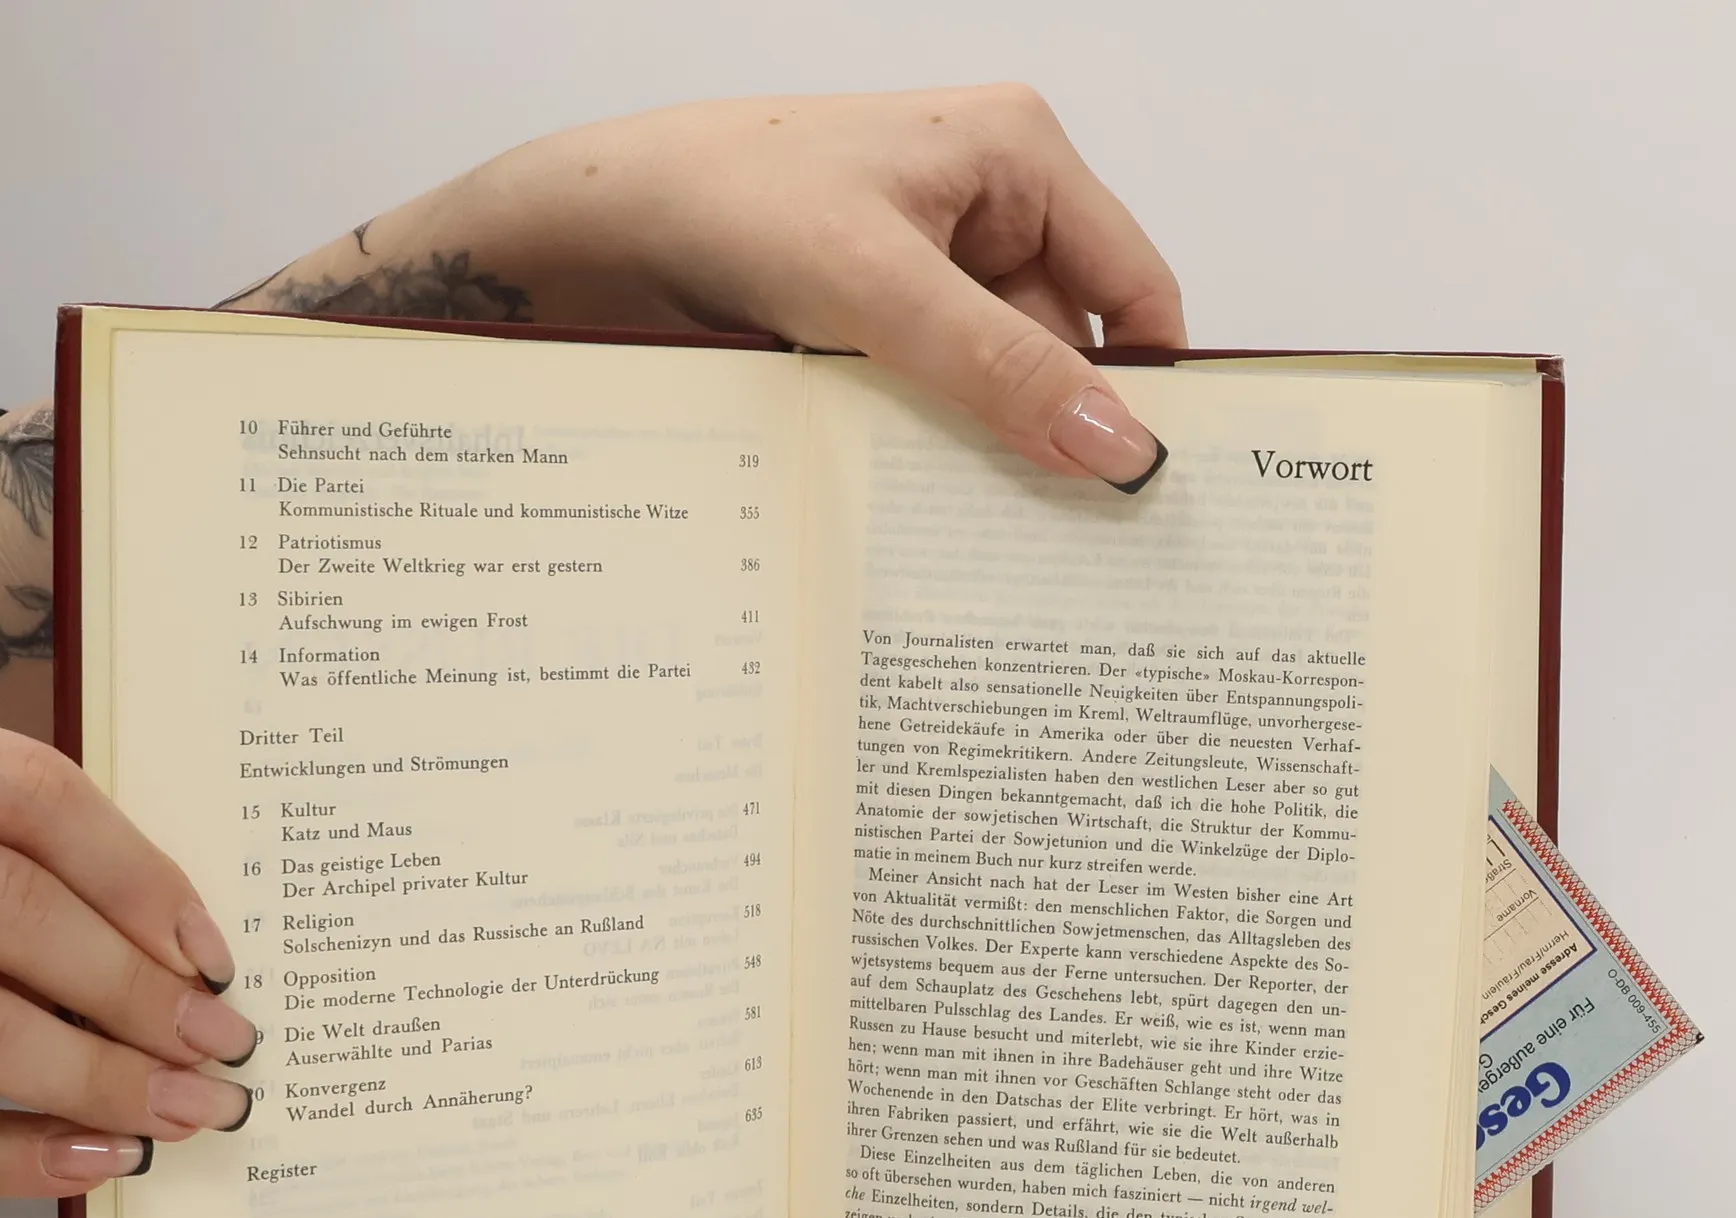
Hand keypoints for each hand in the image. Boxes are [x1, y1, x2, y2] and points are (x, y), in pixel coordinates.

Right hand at [0, 696, 255, 1194]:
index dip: (141, 876)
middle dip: (136, 992)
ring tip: (184, 1111)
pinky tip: (91, 1165)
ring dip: (95, 1078)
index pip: (22, 794)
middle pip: (6, 907)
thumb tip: (160, 948)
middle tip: (225, 1049)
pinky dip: (2, 1156)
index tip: (216, 953)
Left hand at [233, 86, 1183, 491]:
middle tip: (1055, 543)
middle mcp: (981, 207)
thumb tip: (1120, 449)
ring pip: (988, 385)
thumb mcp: (880, 293)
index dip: (1142, 386)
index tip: (1144, 490)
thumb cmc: (727, 204)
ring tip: (967, 526)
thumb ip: (1003, 373)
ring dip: (975, 448)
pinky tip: (910, 498)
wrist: (591, 229)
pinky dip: (922, 446)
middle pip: (1059, 350)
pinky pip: (928, 397)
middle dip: (1046, 433)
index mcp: (1016, 157)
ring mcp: (921, 268)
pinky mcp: (869, 319)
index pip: (1131, 288)